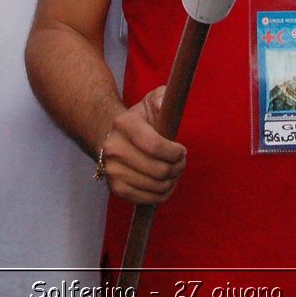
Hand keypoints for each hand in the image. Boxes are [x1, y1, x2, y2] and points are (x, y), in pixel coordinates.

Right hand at [100, 86, 186, 204]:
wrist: (114, 138)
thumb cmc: (141, 119)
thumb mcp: (152, 101)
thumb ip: (162, 97)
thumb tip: (163, 105)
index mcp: (124, 124)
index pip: (155, 146)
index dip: (175, 152)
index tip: (182, 150)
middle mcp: (113, 148)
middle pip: (158, 170)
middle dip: (178, 167)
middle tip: (181, 162)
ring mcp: (112, 171)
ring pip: (156, 186)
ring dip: (173, 181)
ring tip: (175, 170)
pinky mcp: (116, 189)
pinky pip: (149, 199)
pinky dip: (163, 193)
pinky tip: (166, 182)